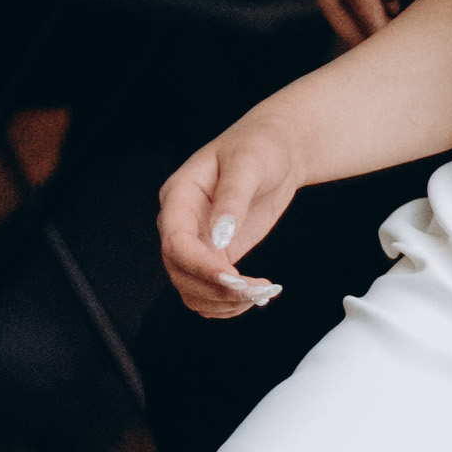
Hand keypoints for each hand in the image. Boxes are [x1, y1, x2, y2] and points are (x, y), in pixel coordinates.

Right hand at [158, 122, 303, 317]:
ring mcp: (197, 243)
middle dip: (215, 289)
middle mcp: (181, 223)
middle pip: (179, 272)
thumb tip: (220, 235)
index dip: (200, 266)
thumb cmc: (258, 148)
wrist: (275, 152)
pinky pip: (208, 292)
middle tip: (254, 290)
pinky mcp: (215, 256)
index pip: (175, 242)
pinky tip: (254, 294)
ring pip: (191, 290)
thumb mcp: (248, 164)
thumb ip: (232, 199)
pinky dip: (228, 303)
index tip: (232, 277)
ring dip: (222, 302)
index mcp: (179, 197)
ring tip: (259, 293)